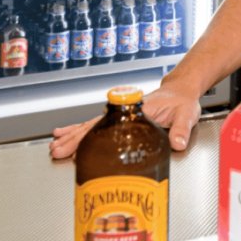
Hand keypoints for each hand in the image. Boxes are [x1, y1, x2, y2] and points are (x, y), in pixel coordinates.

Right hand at [49, 84, 201, 159]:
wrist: (180, 90)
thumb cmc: (182, 102)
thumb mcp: (186, 115)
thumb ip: (180, 129)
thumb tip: (177, 143)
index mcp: (138, 111)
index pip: (110, 125)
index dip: (93, 136)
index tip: (78, 147)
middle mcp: (124, 112)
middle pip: (94, 125)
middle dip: (73, 139)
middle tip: (56, 150)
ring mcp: (119, 115)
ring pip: (90, 125)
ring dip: (72, 136)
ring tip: (55, 146)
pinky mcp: (119, 118)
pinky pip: (96, 125)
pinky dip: (80, 131)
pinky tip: (66, 135)